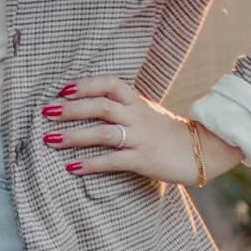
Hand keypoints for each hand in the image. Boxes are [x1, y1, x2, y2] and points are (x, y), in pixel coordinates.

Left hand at [40, 74, 240, 186]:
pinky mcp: (144, 160)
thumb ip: (125, 107)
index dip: (86, 84)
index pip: (111, 84)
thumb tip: (93, 103)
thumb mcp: (148, 112)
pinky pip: (113, 160)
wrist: (205, 152)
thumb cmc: (170, 133)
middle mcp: (138, 116)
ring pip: (103, 133)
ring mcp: (141, 138)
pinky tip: (72, 167)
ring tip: (49, 140)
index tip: (63, 90)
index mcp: (138, 102)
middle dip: (70, 109)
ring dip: (73, 136)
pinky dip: (90, 164)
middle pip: (101, 106)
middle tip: (46, 113)